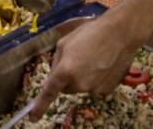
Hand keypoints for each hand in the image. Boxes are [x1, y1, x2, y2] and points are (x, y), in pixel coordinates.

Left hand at [28, 13, 144, 120]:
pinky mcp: (106, 91)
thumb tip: (52, 78)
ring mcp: (94, 89)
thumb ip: (56, 63)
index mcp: (65, 71)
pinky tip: (102, 65)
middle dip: (66, 78)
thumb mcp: (65, 43)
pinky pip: (93, 87)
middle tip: (76, 60)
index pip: (49, 93)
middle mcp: (79, 84)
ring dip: (81, 78)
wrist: (120, 34)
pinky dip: (95, 79)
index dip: (39, 106)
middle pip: (65, 87)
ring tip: (92, 59)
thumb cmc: (89, 33)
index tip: (33, 117)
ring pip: (80, 87)